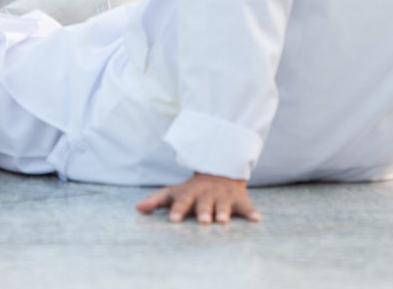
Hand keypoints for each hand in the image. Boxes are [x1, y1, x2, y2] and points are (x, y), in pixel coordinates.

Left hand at [136, 173, 259, 224]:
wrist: (220, 171)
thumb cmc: (192, 190)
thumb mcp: (174, 192)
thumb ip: (156, 201)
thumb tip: (137, 208)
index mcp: (190, 194)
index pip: (181, 202)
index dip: (178, 210)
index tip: (173, 219)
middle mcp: (206, 195)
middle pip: (204, 204)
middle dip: (203, 212)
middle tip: (202, 221)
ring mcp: (223, 197)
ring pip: (223, 205)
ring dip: (223, 212)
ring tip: (222, 221)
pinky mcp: (239, 200)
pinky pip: (246, 206)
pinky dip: (251, 212)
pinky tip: (256, 219)